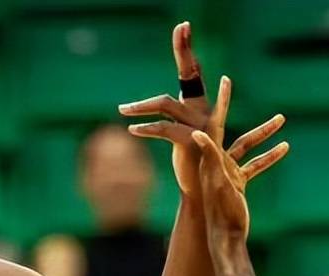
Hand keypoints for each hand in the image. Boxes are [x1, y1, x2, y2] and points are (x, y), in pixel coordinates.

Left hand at [116, 22, 215, 196]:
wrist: (205, 195)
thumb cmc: (194, 168)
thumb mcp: (185, 141)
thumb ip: (174, 122)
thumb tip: (154, 112)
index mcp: (202, 108)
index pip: (193, 73)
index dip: (187, 50)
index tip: (183, 26)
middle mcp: (205, 111)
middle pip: (190, 73)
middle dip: (185, 49)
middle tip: (182, 27)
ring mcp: (201, 124)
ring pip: (166, 104)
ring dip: (141, 106)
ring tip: (122, 109)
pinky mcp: (191, 141)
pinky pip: (164, 128)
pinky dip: (146, 129)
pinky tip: (132, 130)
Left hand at [190, 77, 288, 239]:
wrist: (225, 236)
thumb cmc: (221, 211)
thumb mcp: (217, 181)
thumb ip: (209, 156)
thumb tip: (196, 132)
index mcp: (211, 157)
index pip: (215, 122)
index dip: (221, 101)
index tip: (225, 80)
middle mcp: (217, 160)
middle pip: (224, 125)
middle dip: (228, 104)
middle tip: (229, 82)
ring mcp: (228, 171)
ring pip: (248, 145)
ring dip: (263, 132)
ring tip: (282, 118)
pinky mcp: (238, 183)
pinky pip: (256, 165)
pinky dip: (269, 156)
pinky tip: (286, 147)